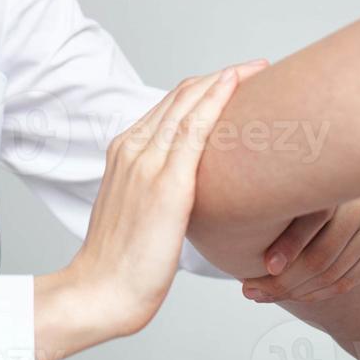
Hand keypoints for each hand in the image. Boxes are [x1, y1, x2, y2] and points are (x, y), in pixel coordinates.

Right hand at [62, 59, 269, 338]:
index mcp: (124, 151)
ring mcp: (148, 162)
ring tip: (258, 71)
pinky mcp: (167, 182)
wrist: (101, 290)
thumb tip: (190, 193)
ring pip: (189, 103)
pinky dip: (216, 100)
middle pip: (181, 96)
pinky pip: (194, 128)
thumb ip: (157, 190)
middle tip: (257, 69)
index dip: (205, 87)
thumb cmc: (122, 262)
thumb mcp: (138, 212)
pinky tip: (237, 86)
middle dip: (222, 77)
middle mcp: (133, 148)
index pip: (169, 105)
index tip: (236, 80)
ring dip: (226, 80)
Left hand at [239, 194, 359, 304]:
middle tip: (251, 290)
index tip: (266, 266)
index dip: (290, 243)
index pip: (316, 215)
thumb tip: (230, 215)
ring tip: (262, 294)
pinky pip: (348, 280)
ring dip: (296, 291)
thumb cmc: (290, 196)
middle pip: (324, 252)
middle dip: (285, 279)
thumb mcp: (279, 191)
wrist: (329, 204)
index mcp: (334, 176)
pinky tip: (291, 295)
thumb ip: (268, 200)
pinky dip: (317, 294)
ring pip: (334, 272)